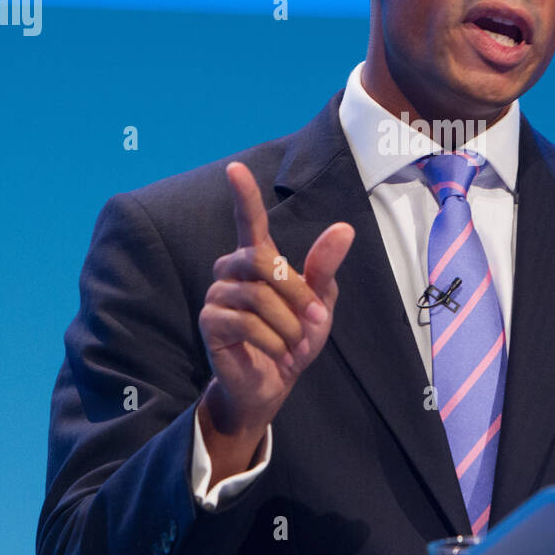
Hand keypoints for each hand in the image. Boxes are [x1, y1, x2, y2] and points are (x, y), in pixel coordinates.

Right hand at [198, 161, 353, 453]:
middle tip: (312, 318)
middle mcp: (232, 270)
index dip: (243, 195)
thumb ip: (325, 266)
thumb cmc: (293, 338)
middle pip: (262, 260)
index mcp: (259, 260)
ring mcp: (217, 294)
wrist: (271, 384)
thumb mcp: (319, 303)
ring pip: (258, 296)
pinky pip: (246, 322)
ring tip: (294, 344)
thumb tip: (344, 227)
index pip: (249, 221)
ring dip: (288, 325)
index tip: (235, 169)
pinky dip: (273, 341)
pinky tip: (278, 353)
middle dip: (296, 292)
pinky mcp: (210, 321)